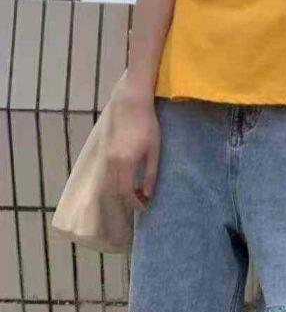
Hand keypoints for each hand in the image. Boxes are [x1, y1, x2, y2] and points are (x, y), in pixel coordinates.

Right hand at [105, 76, 160, 210]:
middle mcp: (112, 161)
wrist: (131, 105)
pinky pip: (108, 172)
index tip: (143, 206)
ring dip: (120, 190)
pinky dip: (116, 180)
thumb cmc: (147, 126)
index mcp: (125, 162)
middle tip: (141, 201)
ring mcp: (106, 156)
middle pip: (115, 189)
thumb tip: (148, 193)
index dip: (133, 202)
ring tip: (135, 191)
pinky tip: (128, 178)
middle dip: (127, 198)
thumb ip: (150, 173)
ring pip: (109, 181)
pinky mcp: (106, 150)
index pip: (125, 191)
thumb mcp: (154, 150)